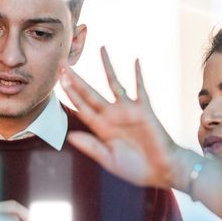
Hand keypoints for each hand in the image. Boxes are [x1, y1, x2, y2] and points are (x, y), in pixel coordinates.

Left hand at [60, 47, 189, 190]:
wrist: (162, 171)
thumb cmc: (136, 169)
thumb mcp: (109, 160)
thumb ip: (91, 147)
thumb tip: (70, 137)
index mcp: (102, 129)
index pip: (82, 108)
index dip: (71, 94)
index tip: (59, 81)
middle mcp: (113, 116)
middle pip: (91, 93)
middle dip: (77, 80)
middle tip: (64, 64)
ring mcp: (128, 111)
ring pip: (114, 84)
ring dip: (107, 67)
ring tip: (101, 49)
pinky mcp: (145, 110)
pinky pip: (140, 89)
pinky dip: (138, 75)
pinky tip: (135, 61)